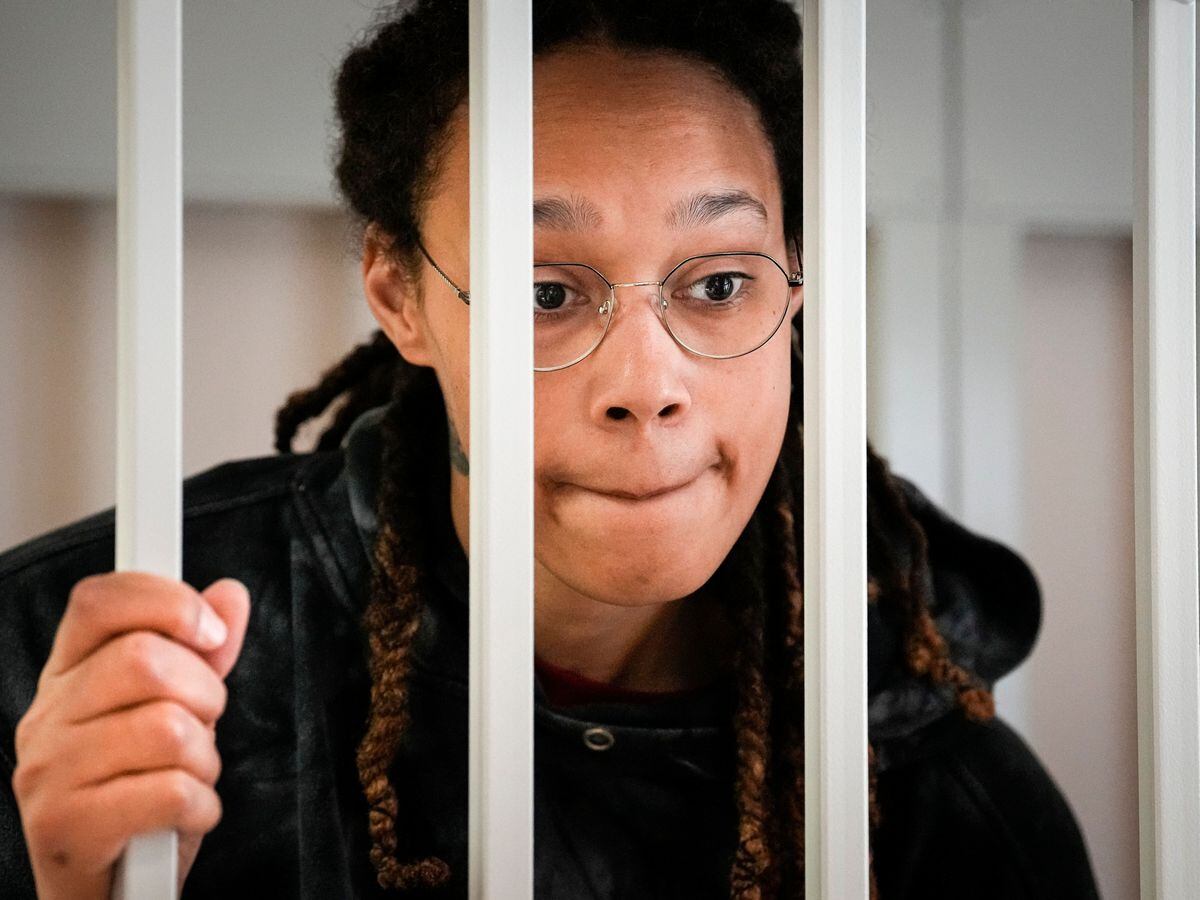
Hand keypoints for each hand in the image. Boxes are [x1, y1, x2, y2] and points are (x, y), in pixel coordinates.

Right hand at [12, 573, 250, 899]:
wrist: (112, 886)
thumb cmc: (139, 791)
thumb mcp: (175, 711)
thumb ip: (201, 653)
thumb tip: (227, 595)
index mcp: (68, 675)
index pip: (100, 601)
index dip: (167, 602)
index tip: (210, 633)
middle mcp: (46, 717)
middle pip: (145, 660)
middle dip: (204, 694)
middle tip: (202, 726)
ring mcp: (49, 773)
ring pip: (167, 729)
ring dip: (204, 759)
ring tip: (186, 777)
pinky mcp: (66, 827)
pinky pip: (170, 791)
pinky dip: (199, 806)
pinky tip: (182, 815)